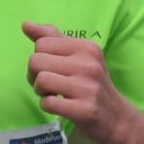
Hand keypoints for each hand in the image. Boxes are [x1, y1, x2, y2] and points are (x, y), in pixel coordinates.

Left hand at [25, 22, 126, 141]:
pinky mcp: (85, 110)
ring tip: (54, 95)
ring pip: (41, 80)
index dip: (39, 57)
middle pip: (36, 60)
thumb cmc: (92, 86)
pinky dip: (47, 106)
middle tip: (49, 85)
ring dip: (41, 92)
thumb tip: (26, 24)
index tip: (52, 69)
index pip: (42, 43)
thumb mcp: (78, 57)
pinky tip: (60, 107)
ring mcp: (88, 88)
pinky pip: (48, 103)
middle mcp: (89, 64)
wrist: (118, 119)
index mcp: (87, 47)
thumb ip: (52, 39)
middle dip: (35, 75)